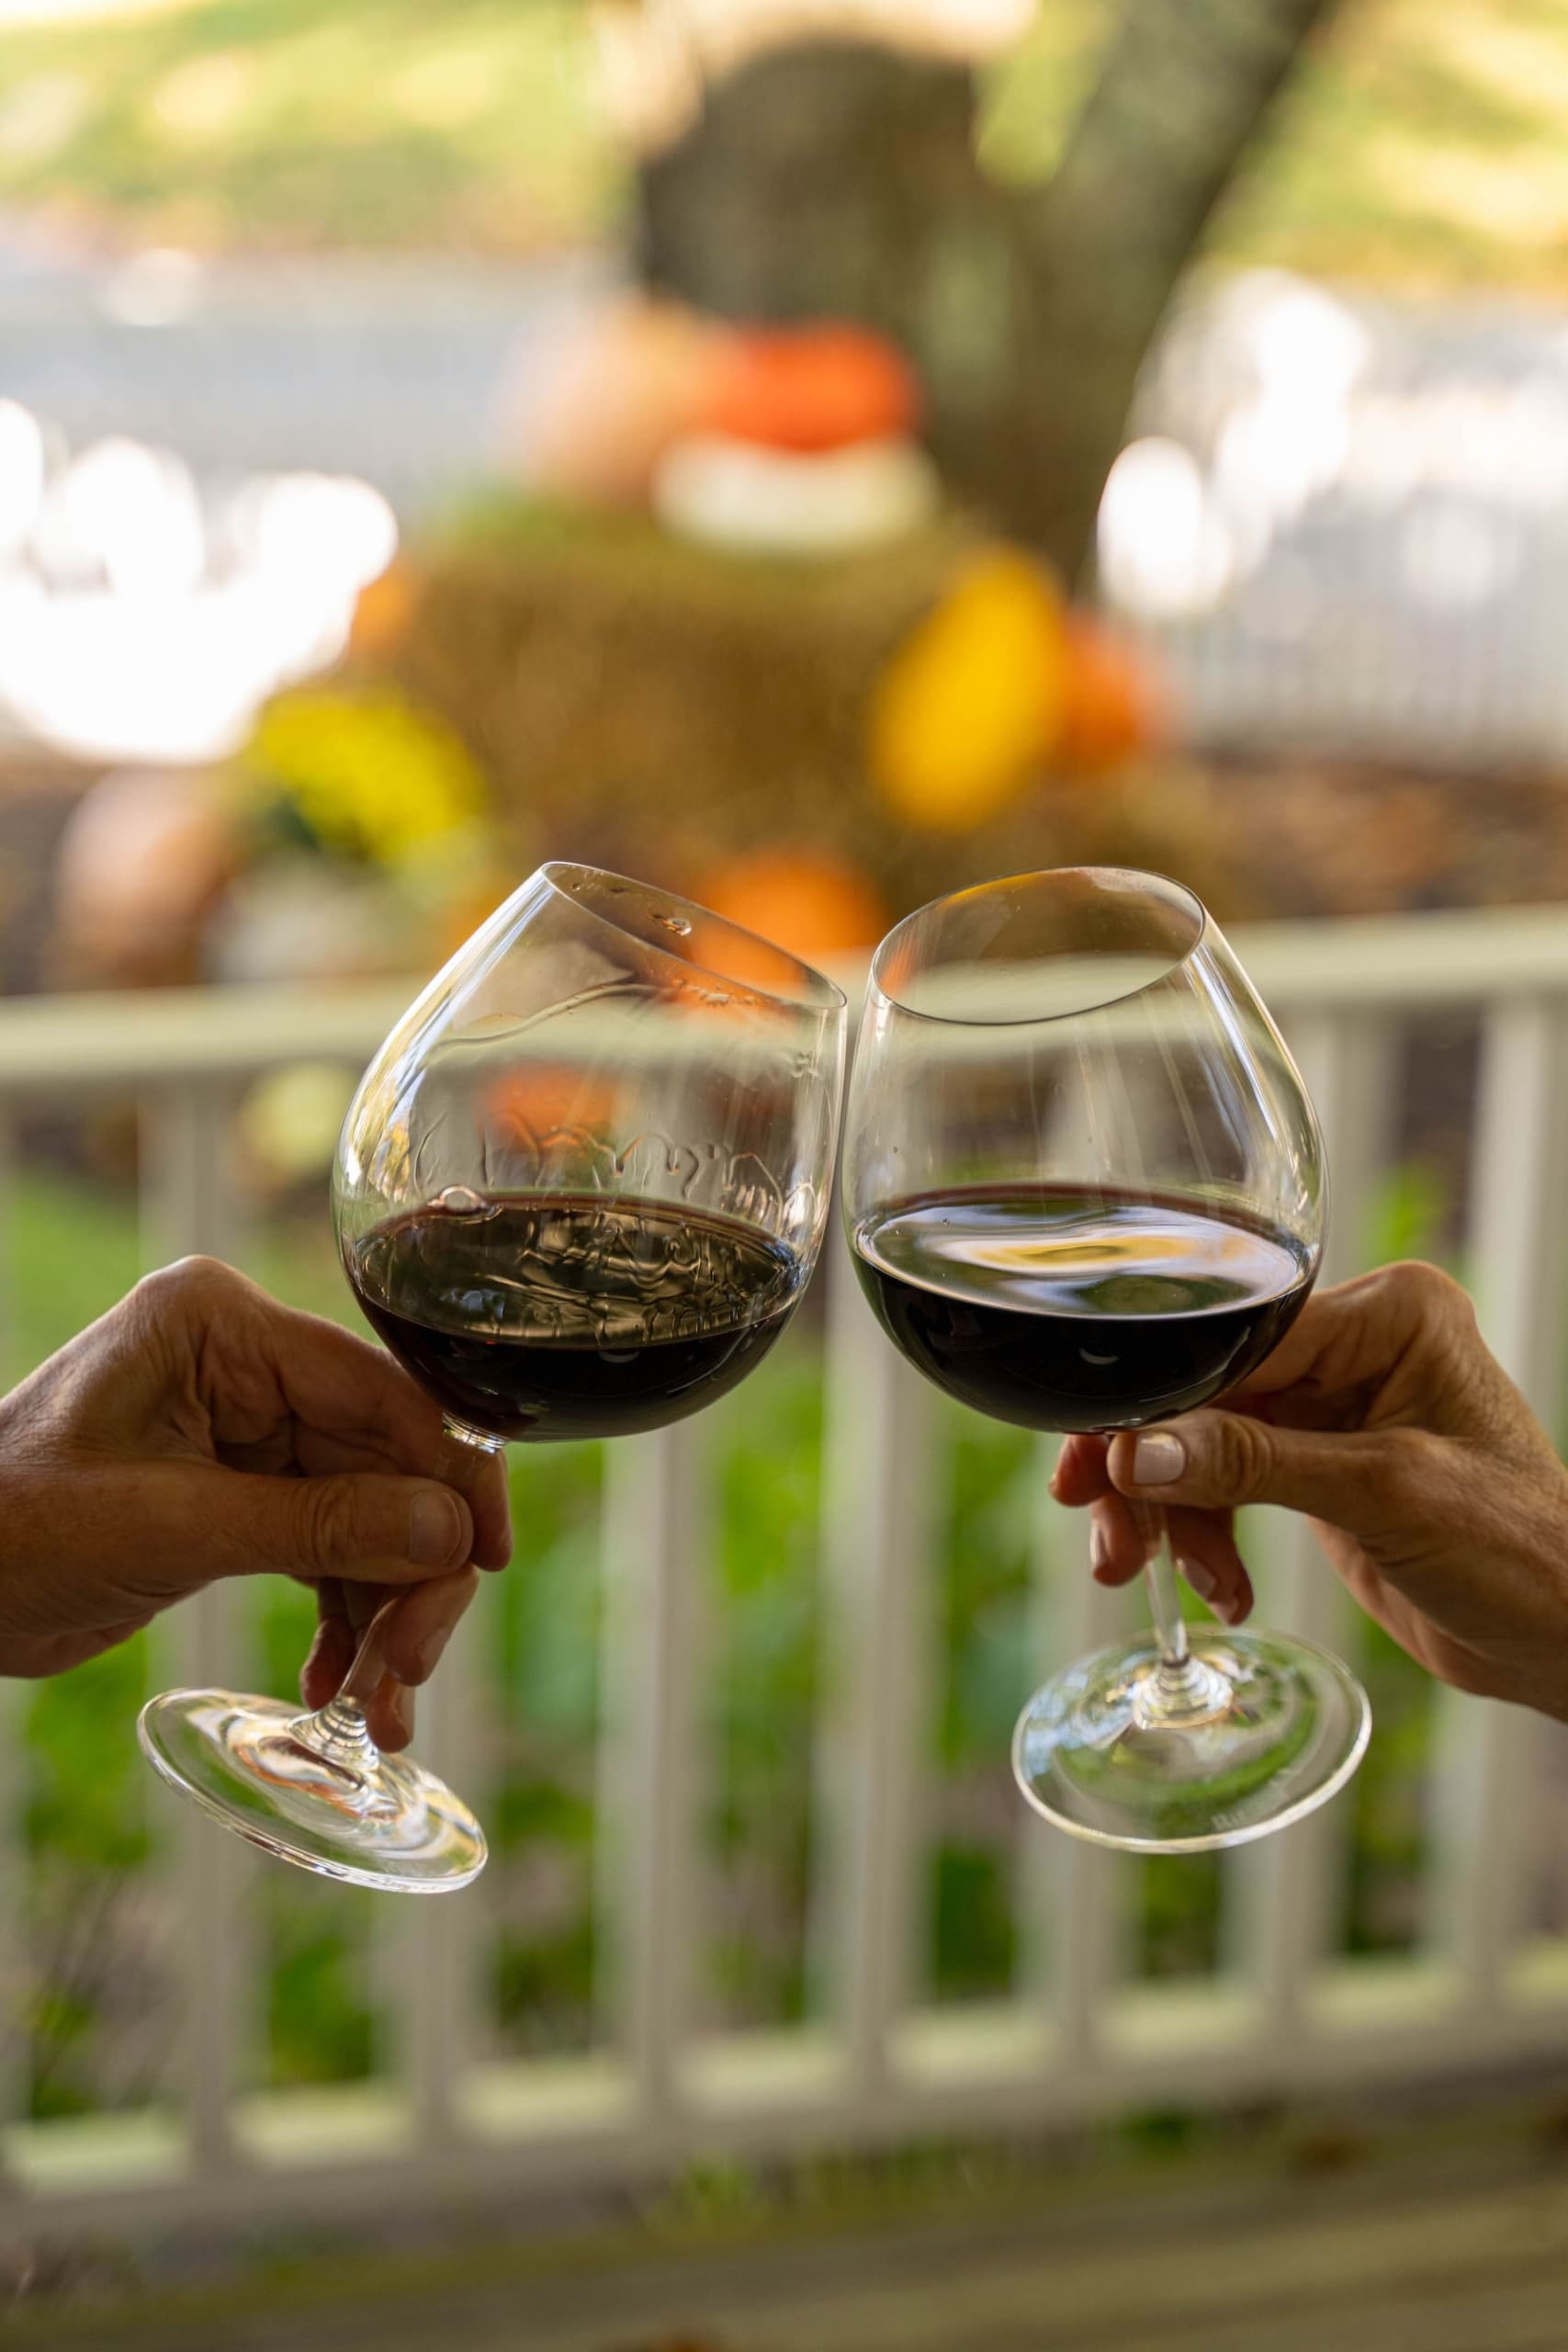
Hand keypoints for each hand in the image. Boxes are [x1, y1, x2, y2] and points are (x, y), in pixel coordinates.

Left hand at [0, 1257, 510, 1747]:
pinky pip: (328, 1546)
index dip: (447, 1476)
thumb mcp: (168, 1529)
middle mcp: (245, 1362)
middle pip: (388, 1461)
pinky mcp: (242, 1488)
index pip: (379, 1391)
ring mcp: (247, 1426)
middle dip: (411, 1571)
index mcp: (221, 1325)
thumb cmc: (9, 1530)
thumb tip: (449, 1534)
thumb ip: (318, 1527)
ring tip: (381, 1706)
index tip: (486, 1560)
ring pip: (371, 1513)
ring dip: (384, 1612)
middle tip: (410, 1670)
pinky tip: (334, 1685)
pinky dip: (342, 1618)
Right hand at [1051, 1262, 1567, 1720]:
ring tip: (1149, 1576)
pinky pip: (1227, 1482)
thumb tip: (1141, 1455)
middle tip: (1109, 1533)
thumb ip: (1256, 1466)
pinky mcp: (1318, 1463)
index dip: (1162, 1404)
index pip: (1239, 1340)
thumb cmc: (1524, 1552)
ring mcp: (1335, 1406)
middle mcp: (1358, 1345)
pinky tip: (1220, 1587)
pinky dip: (1208, 1536)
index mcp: (1391, 1314)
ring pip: (1203, 1441)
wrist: (1566, 1639)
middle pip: (1206, 1390)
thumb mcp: (1384, 1497)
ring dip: (1172, 1514)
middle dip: (1154, 1469)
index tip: (1103, 1464)